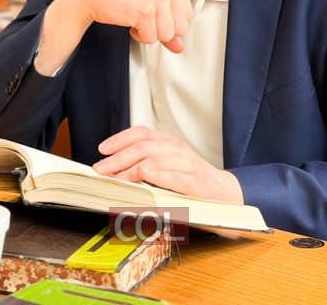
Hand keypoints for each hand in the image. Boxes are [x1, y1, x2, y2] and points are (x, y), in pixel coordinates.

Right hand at [35, 0, 192, 75]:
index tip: (151, 9)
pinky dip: (139, 35)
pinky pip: (151, 39)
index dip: (168, 20)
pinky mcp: (144, 11)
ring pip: (167, 36)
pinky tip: (129, 20)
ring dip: (150, 33)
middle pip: (181, 28)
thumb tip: (180, 47)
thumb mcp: (151, 5)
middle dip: (160, 29)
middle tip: (143, 14)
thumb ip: (169, 25)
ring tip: (136, 17)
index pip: (188, 16)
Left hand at [93, 126, 243, 203]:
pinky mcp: (196, 183)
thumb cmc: (191, 181)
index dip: (119, 139)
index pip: (141, 133)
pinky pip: (173, 178)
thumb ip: (145, 163)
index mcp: (169, 143)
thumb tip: (113, 169)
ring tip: (115, 178)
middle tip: (101, 169)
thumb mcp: (168, 165)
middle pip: (142, 146)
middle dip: (118, 158)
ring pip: (154, 159)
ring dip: (130, 169)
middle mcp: (177, 149)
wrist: (225, 193)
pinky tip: (143, 179)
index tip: (102, 149)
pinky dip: (156, 177)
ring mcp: (187, 165)